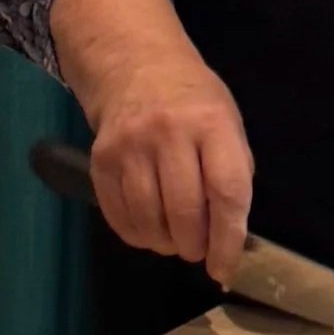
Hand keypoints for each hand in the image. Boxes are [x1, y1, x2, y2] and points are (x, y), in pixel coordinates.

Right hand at [51, 0, 253, 276]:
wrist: (135, 67)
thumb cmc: (191, 103)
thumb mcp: (226, 123)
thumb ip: (231, 174)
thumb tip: (229, 237)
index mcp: (211, 122)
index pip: (227, 191)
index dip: (228, 239)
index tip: (224, 266)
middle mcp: (169, 132)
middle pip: (184, 214)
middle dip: (194, 246)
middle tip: (197, 248)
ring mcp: (131, 146)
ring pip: (150, 222)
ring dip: (164, 244)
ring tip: (173, 237)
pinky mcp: (102, 161)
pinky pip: (121, 219)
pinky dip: (138, 235)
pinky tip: (149, 227)